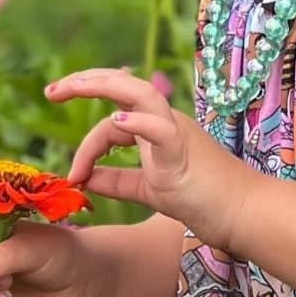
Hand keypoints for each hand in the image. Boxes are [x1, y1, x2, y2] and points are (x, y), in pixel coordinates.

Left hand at [46, 67, 251, 243]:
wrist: (245, 214)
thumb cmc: (204, 201)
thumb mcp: (149, 190)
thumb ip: (117, 181)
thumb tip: (83, 178)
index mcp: (158, 129)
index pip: (112, 124)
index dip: (86, 149)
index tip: (70, 177)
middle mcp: (166, 122)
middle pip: (123, 86)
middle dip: (84, 83)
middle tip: (50, 90)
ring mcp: (177, 133)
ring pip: (138, 94)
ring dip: (102, 85)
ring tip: (71, 87)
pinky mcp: (184, 153)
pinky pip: (160, 129)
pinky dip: (138, 121)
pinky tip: (117, 119)